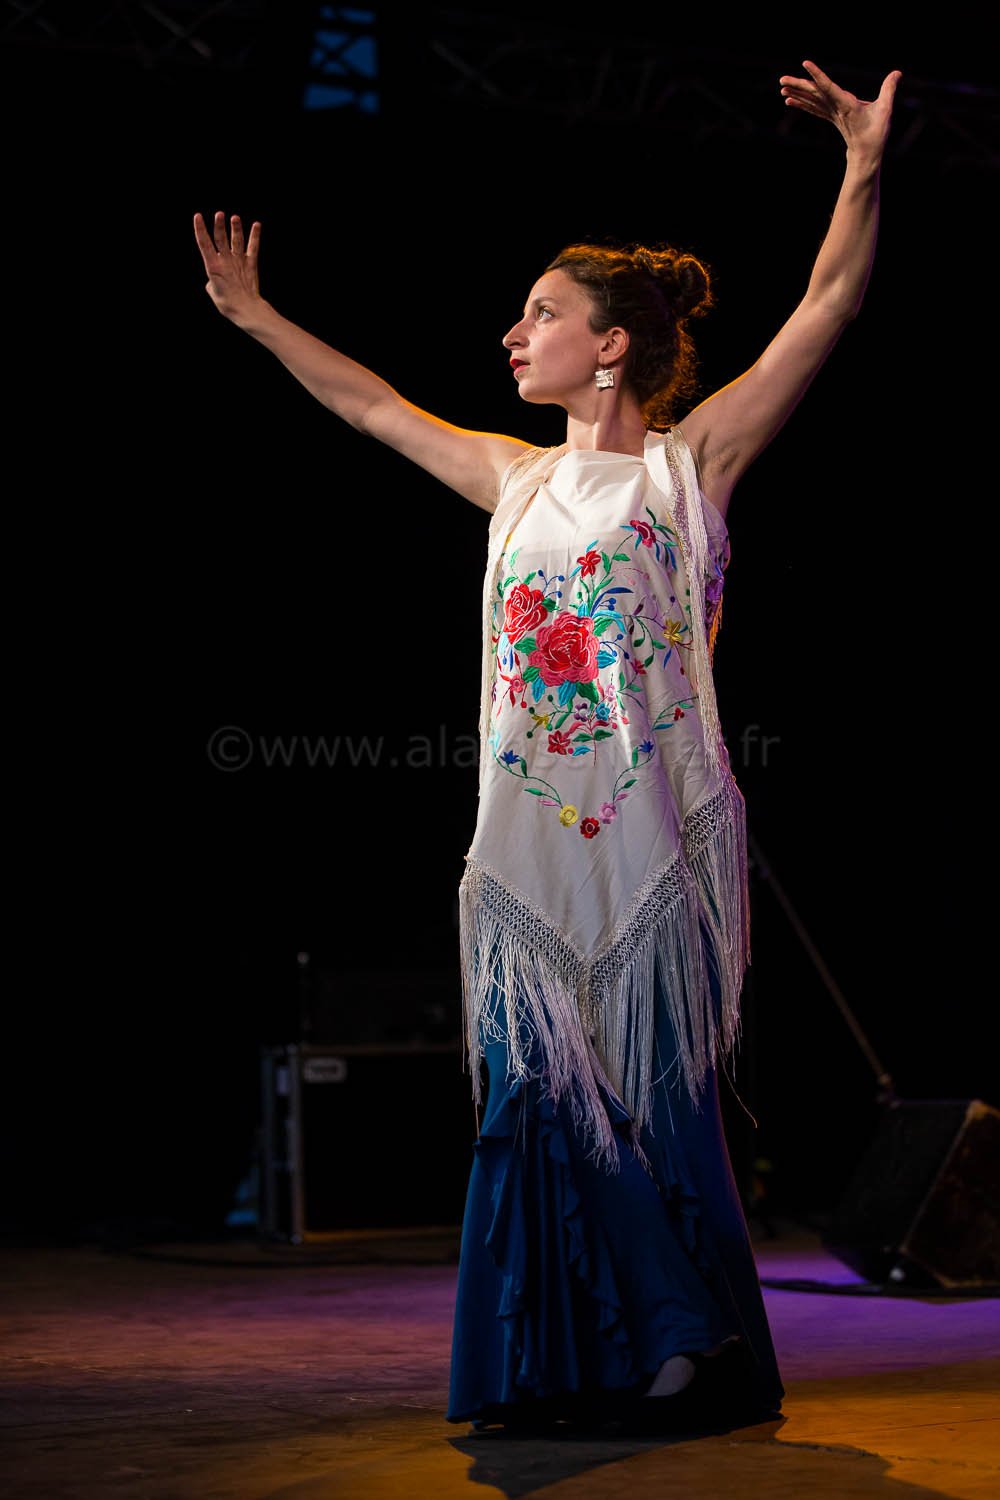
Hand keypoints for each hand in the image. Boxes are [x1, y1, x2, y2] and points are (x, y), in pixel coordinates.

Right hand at [193, 210, 263, 326]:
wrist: (246, 310)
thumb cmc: (228, 304)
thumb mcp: (213, 292)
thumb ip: (211, 281)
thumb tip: (213, 279)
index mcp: (213, 267)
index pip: (204, 244)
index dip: (200, 229)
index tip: (197, 216)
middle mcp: (226, 261)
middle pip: (221, 239)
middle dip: (219, 225)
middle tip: (219, 214)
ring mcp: (239, 262)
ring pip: (237, 241)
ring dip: (236, 228)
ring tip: (235, 217)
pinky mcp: (251, 265)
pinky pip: (253, 247)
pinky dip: (255, 236)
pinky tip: (257, 225)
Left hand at [779, 60, 901, 162]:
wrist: (865, 156)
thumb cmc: (876, 134)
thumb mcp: (885, 111)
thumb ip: (889, 90)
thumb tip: (898, 72)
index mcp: (846, 105)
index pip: (829, 87)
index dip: (817, 75)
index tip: (806, 64)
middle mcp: (835, 109)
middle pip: (814, 94)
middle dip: (798, 85)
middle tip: (782, 78)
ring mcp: (832, 114)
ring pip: (811, 101)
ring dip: (796, 93)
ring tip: (782, 86)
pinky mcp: (832, 117)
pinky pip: (813, 108)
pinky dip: (801, 103)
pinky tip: (789, 99)